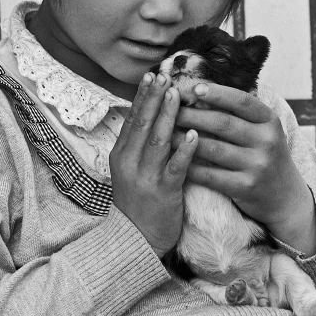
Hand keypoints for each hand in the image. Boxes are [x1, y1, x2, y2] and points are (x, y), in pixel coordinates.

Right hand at [109, 72, 198, 256]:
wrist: (135, 240)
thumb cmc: (138, 202)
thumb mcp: (131, 170)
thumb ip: (139, 146)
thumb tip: (151, 117)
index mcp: (121, 155)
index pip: (132, 119)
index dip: (142, 97)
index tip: (151, 76)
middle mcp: (130, 162)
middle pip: (142, 124)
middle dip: (154, 99)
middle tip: (164, 76)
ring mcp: (145, 177)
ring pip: (157, 141)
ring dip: (168, 116)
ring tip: (177, 95)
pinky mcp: (163, 192)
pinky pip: (175, 168)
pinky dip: (184, 150)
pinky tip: (194, 135)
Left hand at [174, 83, 315, 255]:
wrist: (285, 197)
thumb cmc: (264, 155)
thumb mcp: (262, 130)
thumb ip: (238, 113)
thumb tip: (198, 90)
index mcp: (270, 121)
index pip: (242, 101)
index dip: (217, 93)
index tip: (193, 88)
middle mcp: (266, 141)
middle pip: (222, 123)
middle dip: (191, 115)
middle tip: (168, 110)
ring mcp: (258, 165)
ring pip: (213, 149)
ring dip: (185, 141)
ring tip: (165, 133)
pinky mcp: (246, 187)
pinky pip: (211, 175)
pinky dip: (190, 167)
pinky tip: (174, 160)